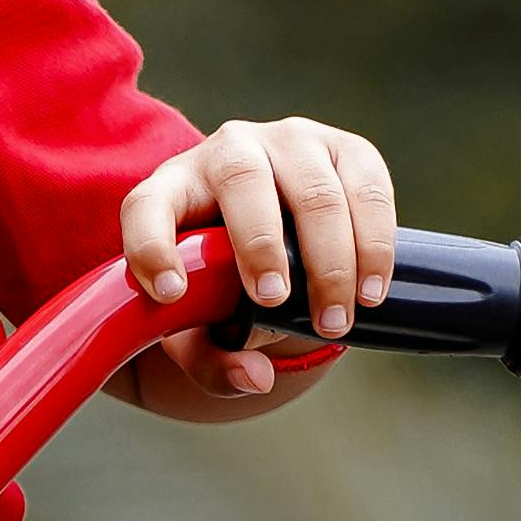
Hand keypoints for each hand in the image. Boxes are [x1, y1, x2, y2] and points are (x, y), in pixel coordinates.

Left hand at [116, 116, 396, 417]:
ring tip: (334, 318)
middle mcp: (229, 152)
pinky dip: (374, 242)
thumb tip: (256, 377)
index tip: (168, 294)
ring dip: (330, 258)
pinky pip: (368, 187)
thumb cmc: (227, 278)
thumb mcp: (203, 323)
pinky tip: (370, 288)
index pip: (146, 207)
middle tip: (273, 300)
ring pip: (314, 188)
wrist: (281, 227)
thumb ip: (213, 361)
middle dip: (260, 244)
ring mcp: (292, 142)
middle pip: (241, 179)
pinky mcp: (346, 150)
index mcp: (173, 189)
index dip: (151, 246)